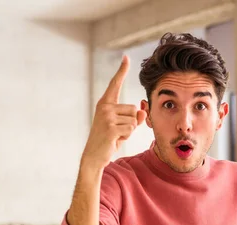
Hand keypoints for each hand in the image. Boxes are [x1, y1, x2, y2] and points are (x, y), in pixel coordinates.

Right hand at [81, 55, 146, 170]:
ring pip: (133, 120)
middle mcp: (104, 107)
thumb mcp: (123, 126)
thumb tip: (142, 111)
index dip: (121, 71)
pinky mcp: (111, 128)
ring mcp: (106, 117)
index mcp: (105, 103)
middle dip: (130, 123)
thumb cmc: (109, 139)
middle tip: (116, 132)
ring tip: (115, 136)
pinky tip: (115, 140)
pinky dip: (126, 137)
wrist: (94, 155)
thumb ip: (133, 117)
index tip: (126, 57)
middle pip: (133, 109)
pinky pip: (131, 129)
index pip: (115, 84)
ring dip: (128, 131)